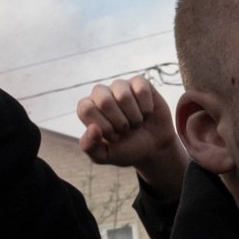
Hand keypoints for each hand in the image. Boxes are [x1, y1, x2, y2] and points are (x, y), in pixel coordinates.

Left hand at [78, 76, 188, 199]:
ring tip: (136, 123)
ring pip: (124, 95)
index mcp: (87, 109)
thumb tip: (92, 128)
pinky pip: (141, 89)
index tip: (114, 136)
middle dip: (120, 122)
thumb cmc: (125, 149)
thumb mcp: (104, 155)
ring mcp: (120, 86)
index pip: (86, 109)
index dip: (103, 126)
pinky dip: (147, 108)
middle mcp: (101, 94)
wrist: (152, 148)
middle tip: (126, 130)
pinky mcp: (139, 83)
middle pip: (104, 101)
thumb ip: (90, 146)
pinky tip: (146, 113)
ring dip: (134, 116)